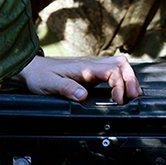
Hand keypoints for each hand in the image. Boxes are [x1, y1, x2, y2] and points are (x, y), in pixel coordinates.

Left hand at [15, 55, 141, 103]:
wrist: (32, 69)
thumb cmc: (40, 76)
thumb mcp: (50, 85)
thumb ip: (67, 89)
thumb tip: (84, 96)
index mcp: (84, 68)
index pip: (111, 71)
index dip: (119, 85)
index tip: (118, 100)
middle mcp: (91, 64)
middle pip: (120, 64)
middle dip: (131, 79)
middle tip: (134, 96)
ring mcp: (92, 67)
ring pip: (118, 65)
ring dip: (128, 78)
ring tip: (133, 94)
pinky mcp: (91, 72)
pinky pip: (111, 71)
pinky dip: (121, 79)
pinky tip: (122, 91)